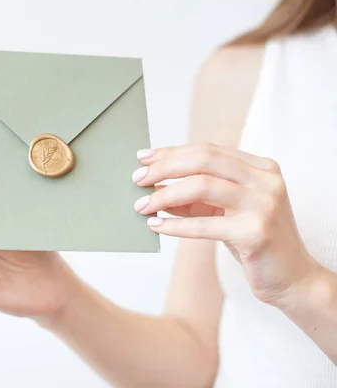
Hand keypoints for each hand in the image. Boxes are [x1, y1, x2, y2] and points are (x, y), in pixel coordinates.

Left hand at [132, 143, 319, 306]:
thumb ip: (195, 196)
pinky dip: (175, 225)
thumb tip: (154, 186)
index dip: (172, 152)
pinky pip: (204, 224)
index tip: (143, 158)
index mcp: (261, 167)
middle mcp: (266, 179)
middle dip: (164, 168)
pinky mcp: (256, 232)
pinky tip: (156, 226)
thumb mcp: (224, 211)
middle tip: (137, 179)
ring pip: (202, 186)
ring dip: (165, 196)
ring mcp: (264, 204)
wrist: (292, 278)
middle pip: (204, 160)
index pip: (208, 150)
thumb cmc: (253, 241)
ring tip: (142, 206)